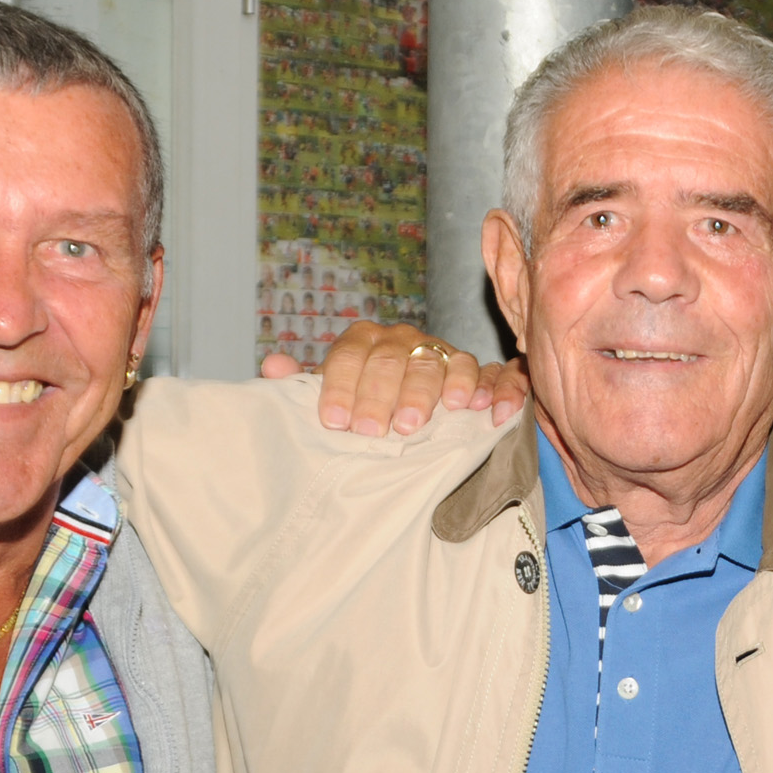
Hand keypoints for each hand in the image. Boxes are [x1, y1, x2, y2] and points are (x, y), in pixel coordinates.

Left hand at [258, 322, 529, 434]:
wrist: (420, 402)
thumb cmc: (369, 401)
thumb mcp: (336, 393)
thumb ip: (305, 384)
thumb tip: (272, 368)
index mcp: (368, 341)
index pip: (351, 354)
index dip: (341, 386)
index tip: (334, 422)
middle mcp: (408, 340)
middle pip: (396, 358)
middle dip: (385, 394)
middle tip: (378, 431)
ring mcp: (448, 355)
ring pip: (443, 363)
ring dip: (433, 391)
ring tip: (425, 422)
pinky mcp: (487, 375)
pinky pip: (500, 376)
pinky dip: (499, 392)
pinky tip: (492, 414)